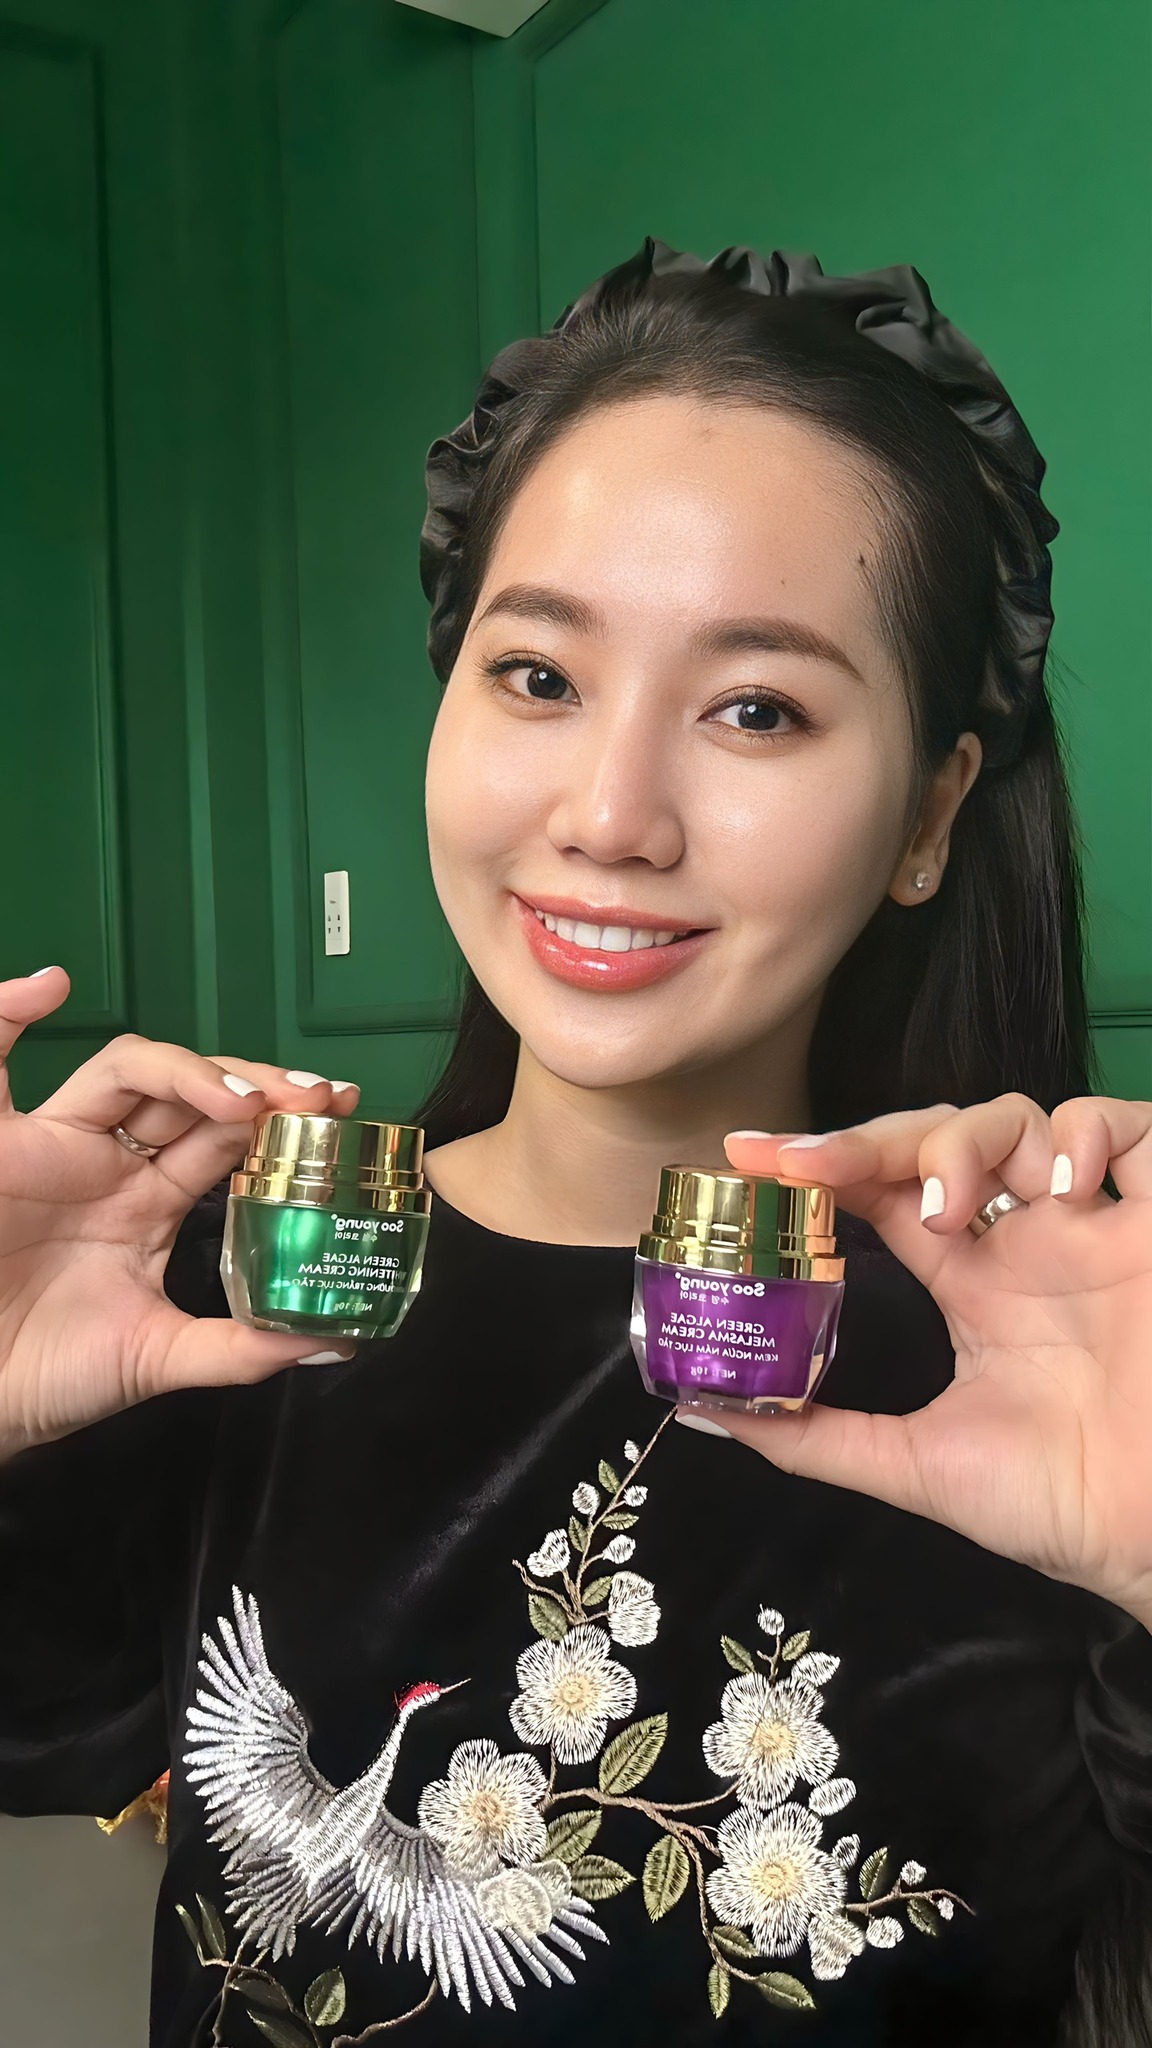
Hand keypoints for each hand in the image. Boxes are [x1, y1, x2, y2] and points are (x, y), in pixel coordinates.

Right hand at [0, 967, 360, 1457]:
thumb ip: (240, 1348)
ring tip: (238, 1097)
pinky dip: (4, 1014)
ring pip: (125, 1069)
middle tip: (312, 1095)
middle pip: (191, 1091)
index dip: (280, 1117)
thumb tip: (332, 1341)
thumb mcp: (157, 1357)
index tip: (339, 1110)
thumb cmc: (49, 1374)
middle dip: (253, 1083)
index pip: (226, 1137)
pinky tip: (45, 986)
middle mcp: (109, 1162)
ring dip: (186, 1067)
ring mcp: (53, 1147)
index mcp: (148, 1204)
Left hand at [714, 1096, 1151, 1629]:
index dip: (822, 1163)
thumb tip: (708, 1413)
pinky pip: (1134, 1128)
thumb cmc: (1062, 1505)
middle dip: (872, 1138)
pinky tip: (1066, 1187)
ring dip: (965, 1141)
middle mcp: (1028, 1242)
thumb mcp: (919, 1466)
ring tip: (945, 1208)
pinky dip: (1092, 1130)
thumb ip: (818, 1439)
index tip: (748, 1155)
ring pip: (1022, 1119)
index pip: (886, 1193)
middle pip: (942, 1140)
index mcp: (975, 1286)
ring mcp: (1095, 1226)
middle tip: (813, 1164)